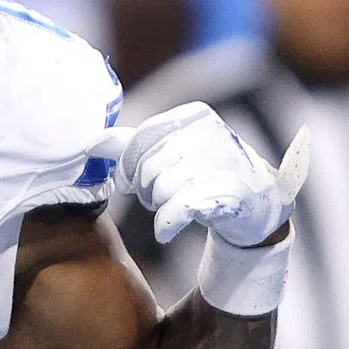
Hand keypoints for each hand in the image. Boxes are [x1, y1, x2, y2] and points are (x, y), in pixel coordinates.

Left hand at [108, 102, 305, 248]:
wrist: (255, 208)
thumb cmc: (206, 176)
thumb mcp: (171, 153)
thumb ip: (132, 145)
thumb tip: (92, 144)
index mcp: (195, 116)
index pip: (142, 137)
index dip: (126, 165)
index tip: (126, 182)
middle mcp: (212, 132)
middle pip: (148, 166)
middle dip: (143, 190)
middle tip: (155, 199)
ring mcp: (224, 161)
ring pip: (160, 188)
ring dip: (157, 208)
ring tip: (170, 210)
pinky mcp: (230, 192)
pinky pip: (177, 208)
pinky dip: (165, 225)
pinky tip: (166, 232)